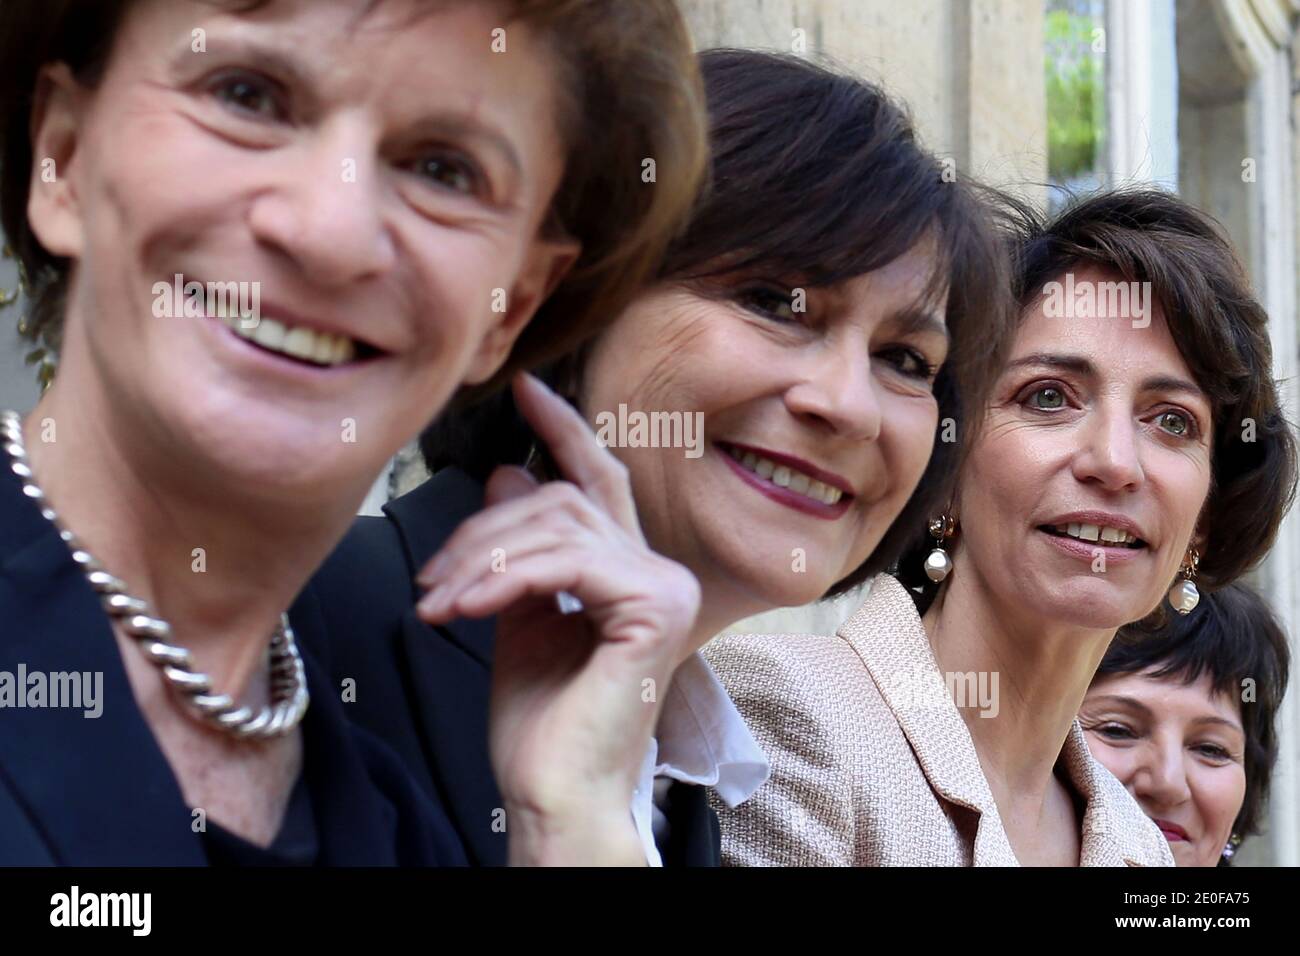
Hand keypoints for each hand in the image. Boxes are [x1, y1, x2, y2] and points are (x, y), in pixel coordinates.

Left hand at [416, 373, 700, 863]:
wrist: (555, 794)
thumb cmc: (540, 724)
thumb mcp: (516, 616)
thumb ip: (517, 550)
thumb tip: (503, 474)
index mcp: (632, 572)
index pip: (599, 481)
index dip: (563, 430)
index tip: (523, 389)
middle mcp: (661, 571)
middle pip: (563, 500)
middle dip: (484, 530)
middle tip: (430, 577)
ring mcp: (666, 587)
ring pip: (559, 525)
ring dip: (481, 560)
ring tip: (437, 604)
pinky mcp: (656, 607)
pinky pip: (565, 562)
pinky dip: (503, 579)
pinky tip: (462, 609)